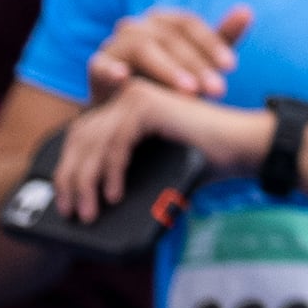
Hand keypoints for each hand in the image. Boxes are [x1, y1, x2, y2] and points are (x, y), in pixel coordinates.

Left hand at [52, 79, 264, 219]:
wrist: (243, 147)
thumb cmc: (204, 162)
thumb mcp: (153, 171)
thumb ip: (124, 175)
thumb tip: (90, 204)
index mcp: (126, 108)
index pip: (82, 136)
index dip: (68, 170)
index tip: (64, 202)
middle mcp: (127, 95)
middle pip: (81, 138)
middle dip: (70, 178)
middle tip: (69, 211)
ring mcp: (136, 95)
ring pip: (94, 142)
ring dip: (87, 181)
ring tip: (89, 211)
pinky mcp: (149, 105)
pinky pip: (117, 142)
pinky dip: (112, 171)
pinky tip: (113, 194)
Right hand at [92, 3, 252, 99]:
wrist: (127, 112)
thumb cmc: (168, 85)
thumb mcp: (199, 64)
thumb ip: (222, 39)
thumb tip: (247, 11)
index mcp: (162, 22)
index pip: (188, 24)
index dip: (211, 43)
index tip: (232, 67)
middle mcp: (138, 27)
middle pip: (168, 37)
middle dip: (195, 64)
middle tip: (217, 89)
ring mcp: (114, 45)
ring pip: (141, 47)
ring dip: (166, 69)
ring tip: (188, 91)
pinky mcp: (97, 67)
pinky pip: (101, 65)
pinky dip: (112, 70)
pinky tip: (125, 79)